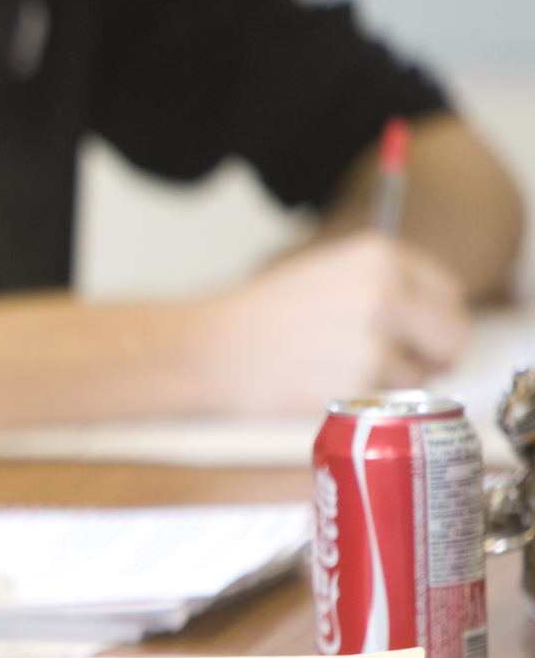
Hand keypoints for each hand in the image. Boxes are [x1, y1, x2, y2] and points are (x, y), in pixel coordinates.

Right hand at [202, 234, 468, 414]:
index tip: (419, 338)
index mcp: (378, 255)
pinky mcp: (359, 379)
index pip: (447, 292)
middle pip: (450, 335)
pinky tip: (326, 387)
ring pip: (421, 375)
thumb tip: (430, 317)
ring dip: (392, 383)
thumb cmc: (258, 318)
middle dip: (430, 356)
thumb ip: (381, 284)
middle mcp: (383, 290)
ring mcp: (374, 336)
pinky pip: (389, 402)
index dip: (435, 322)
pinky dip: (365, 403)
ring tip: (337, 373)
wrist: (207, 349)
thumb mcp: (326, 274)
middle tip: (394, 366)